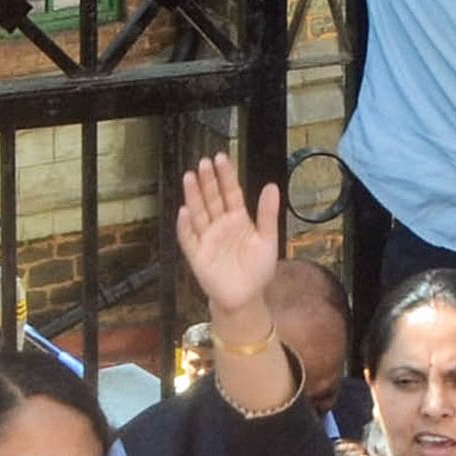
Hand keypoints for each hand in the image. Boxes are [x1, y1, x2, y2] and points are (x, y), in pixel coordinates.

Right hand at [174, 153, 285, 318]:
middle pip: (212, 199)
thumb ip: (267, 214)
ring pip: (198, 213)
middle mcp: (220, 225)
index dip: (225, 176)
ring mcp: (207, 238)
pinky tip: (184, 211)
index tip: (221, 158)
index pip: (230, 192)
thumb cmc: (257, 269)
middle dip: (208, 181)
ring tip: (190, 176)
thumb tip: (272, 185)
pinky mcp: (197, 255)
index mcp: (238, 219)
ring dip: (193, 196)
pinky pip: (189, 238)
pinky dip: (185, 226)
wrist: (246, 298)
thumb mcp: (268, 240)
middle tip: (204, 162)